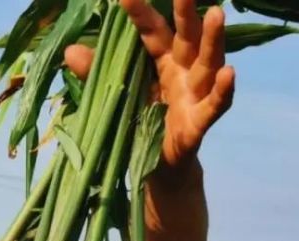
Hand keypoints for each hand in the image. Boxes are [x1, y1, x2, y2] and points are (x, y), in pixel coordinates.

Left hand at [65, 0, 234, 170]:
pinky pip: (214, 105)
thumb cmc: (139, 124)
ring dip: (213, 39)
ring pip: (207, 64)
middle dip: (187, 11)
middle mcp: (183, 73)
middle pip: (186, 37)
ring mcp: (194, 96)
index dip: (141, 13)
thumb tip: (70, 50)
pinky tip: (229, 73)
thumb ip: (97, 74)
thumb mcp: (117, 96)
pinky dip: (223, 90)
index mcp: (162, 62)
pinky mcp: (198, 124)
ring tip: (217, 12)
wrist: (156, 168)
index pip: (153, 32)